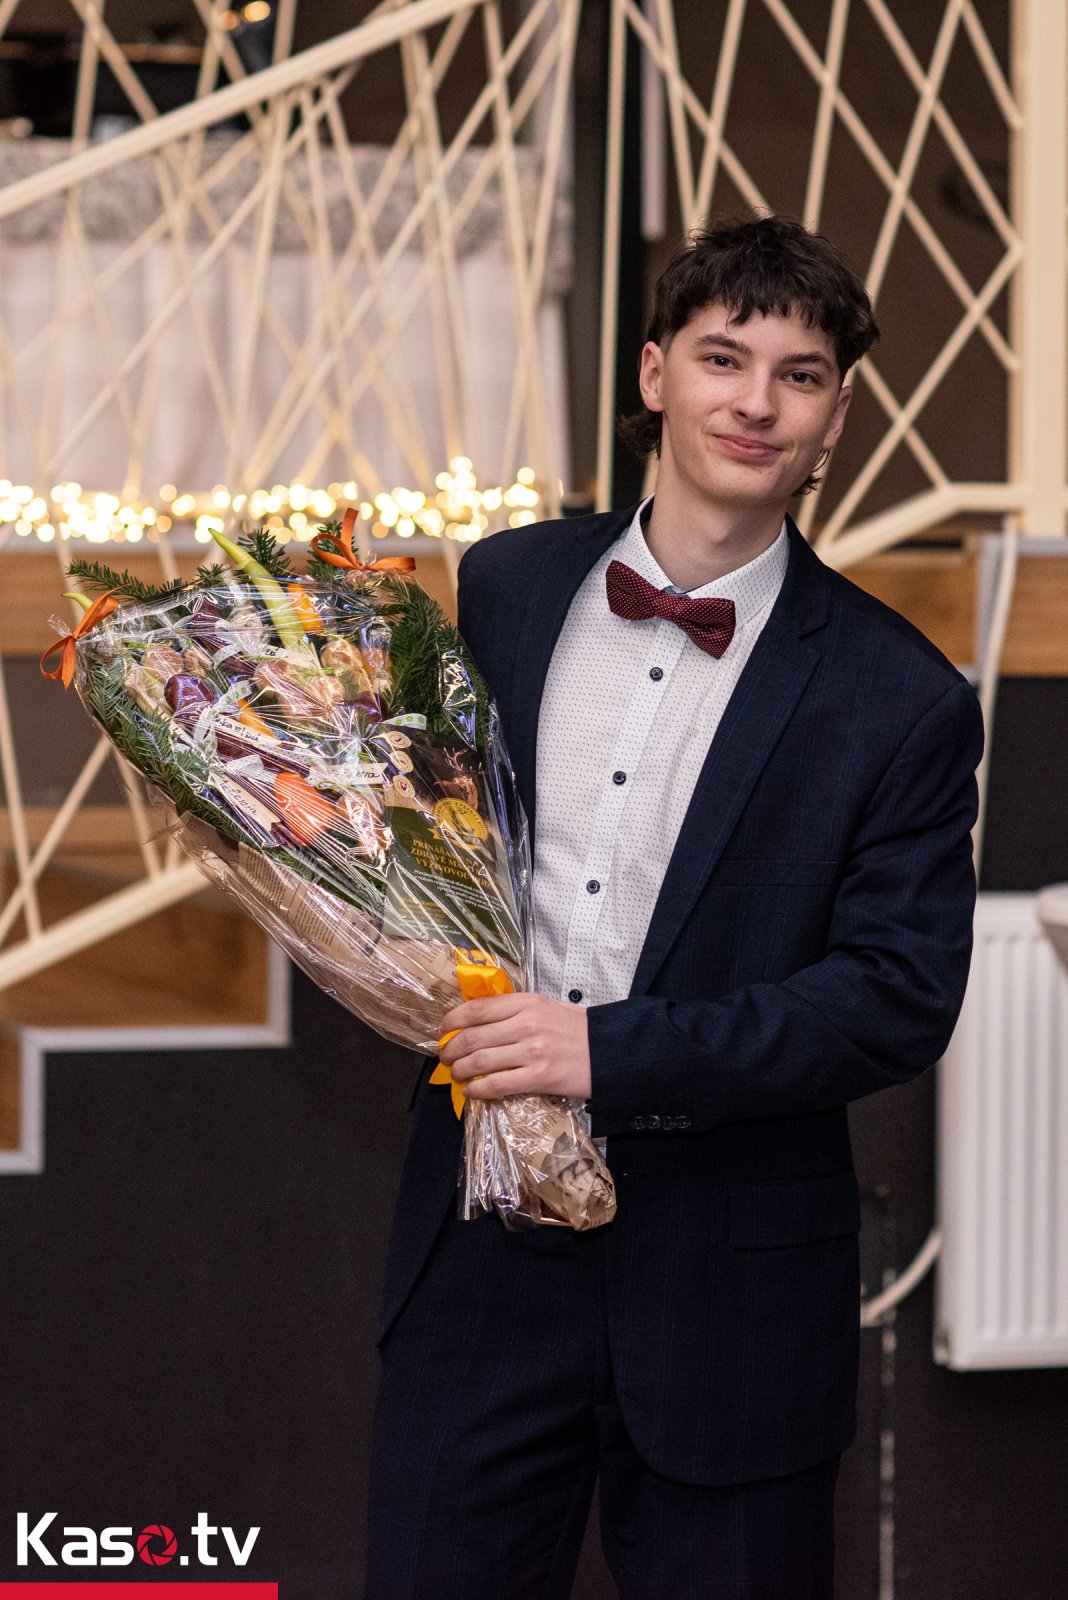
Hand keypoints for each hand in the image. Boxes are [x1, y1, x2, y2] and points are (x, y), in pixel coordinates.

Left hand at [438, 991, 590, 1099]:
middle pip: (473, 1037)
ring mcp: (531, 1052)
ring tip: (456, 1074)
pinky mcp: (538, 1078)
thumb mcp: (546, 1006)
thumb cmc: (578, 1029)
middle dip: (451, 1049)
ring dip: (460, 1070)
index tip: (443, 1030)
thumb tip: (480, 1020)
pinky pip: (497, 1084)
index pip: (477, 1009)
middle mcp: (526, 1024)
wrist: (610, 1051)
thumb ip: (515, 1010)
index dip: (452, 1021)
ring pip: (480, 1061)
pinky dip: (477, 1089)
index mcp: (526, 1003)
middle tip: (445, 1057)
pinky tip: (472, 1091)